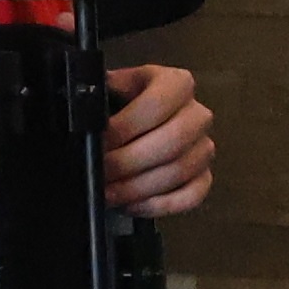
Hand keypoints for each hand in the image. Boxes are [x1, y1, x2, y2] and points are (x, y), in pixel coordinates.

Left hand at [98, 61, 214, 216]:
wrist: (135, 120)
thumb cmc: (122, 104)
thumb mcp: (112, 87)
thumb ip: (102, 94)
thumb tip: (85, 111)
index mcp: (176, 84)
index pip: (156, 104)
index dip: (126, 127)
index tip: (101, 142)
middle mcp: (196, 114)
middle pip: (172, 141)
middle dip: (129, 161)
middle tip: (102, 172)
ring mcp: (203, 147)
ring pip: (179, 172)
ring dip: (138, 187)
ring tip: (109, 192)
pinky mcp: (204, 177)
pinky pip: (190, 197)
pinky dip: (158, 205)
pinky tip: (131, 204)